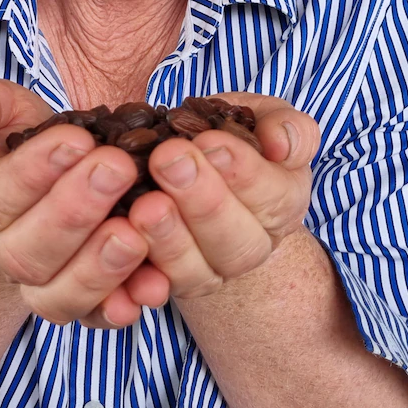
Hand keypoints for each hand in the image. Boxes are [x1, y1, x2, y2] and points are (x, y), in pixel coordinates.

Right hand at [0, 79, 163, 328]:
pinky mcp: (79, 297)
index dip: (33, 172)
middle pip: (26, 252)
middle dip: (75, 212)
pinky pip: (94, 316)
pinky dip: (123, 307)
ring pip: (57, 295)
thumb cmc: (7, 132)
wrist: (30, 174)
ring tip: (136, 233)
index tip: (78, 139)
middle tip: (118, 168)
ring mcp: (39, 279)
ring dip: (99, 268)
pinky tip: (153, 286)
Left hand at [122, 94, 319, 306]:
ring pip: (196, 272)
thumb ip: (287, 127)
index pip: (273, 197)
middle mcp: (253, 246)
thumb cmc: (232, 137)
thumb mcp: (264, 118)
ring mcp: (211, 272)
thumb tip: (281, 143)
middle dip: (202, 201)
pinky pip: (154, 289)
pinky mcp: (170, 284)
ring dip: (169, 239)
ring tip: (144, 204)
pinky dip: (137, 278)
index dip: (243, 172)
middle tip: (167, 159)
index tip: (208, 141)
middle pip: (237, 243)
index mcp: (282, 204)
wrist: (194, 167)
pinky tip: (120, 244)